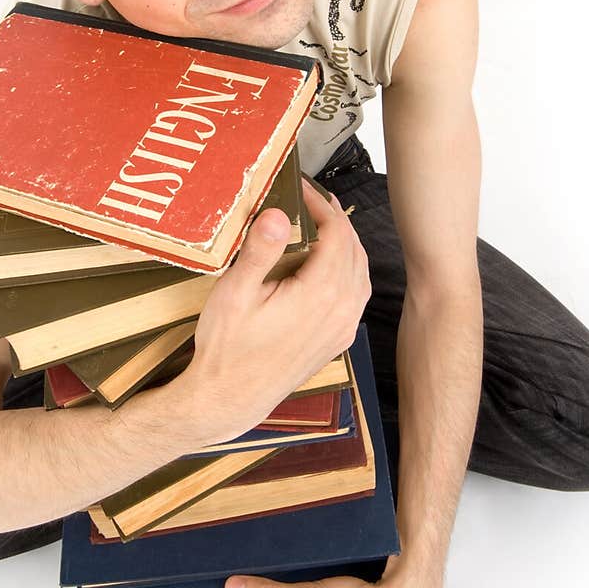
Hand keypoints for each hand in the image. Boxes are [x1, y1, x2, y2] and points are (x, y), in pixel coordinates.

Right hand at [176, 178, 371, 444]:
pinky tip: (330, 265)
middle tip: (311, 199)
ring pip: (360, 271)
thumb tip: (278, 214)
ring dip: (345, 243)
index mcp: (320, 293)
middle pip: (353, 248)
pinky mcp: (338, 340)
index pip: (337, 232)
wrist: (232, 398)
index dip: (321, 204)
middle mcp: (341, 309)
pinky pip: (357, 294)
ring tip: (321, 224)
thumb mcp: (235, 293)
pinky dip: (349, 270)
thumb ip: (260, 251)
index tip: (300, 189)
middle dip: (335, 218)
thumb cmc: (228, 348)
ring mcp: (343, 327)